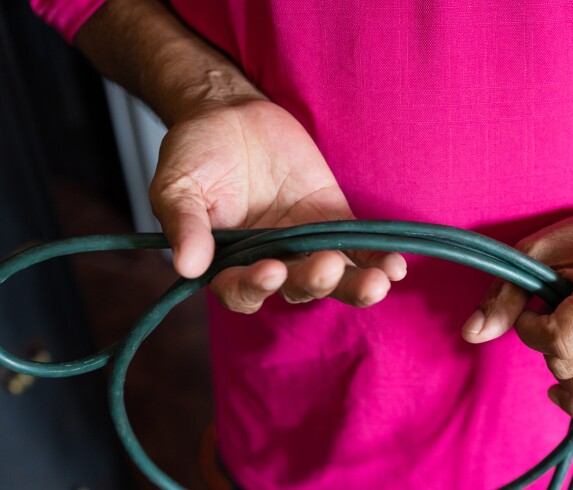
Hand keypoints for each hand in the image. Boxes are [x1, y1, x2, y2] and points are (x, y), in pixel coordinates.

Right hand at [149, 98, 405, 311]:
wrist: (231, 115)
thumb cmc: (196, 153)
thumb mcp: (177, 186)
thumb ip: (184, 225)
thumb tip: (186, 264)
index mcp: (227, 264)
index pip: (242, 291)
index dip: (256, 288)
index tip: (271, 271)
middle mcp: (270, 264)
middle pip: (296, 289)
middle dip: (314, 282)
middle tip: (325, 267)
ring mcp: (304, 246)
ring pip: (333, 278)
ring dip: (356, 285)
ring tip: (378, 283)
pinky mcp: (332, 223)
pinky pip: (358, 250)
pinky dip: (376, 260)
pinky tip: (394, 266)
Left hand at [461, 213, 572, 419]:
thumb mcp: (535, 255)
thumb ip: (504, 297)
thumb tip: (471, 334)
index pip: (559, 341)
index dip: (530, 330)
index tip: (533, 310)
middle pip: (568, 369)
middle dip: (545, 348)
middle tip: (552, 318)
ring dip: (561, 372)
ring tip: (566, 340)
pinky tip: (566, 383)